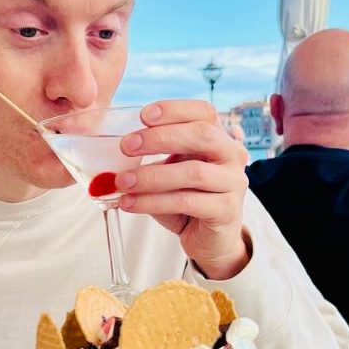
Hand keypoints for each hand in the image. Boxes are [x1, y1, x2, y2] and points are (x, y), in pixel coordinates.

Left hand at [115, 101, 251, 279]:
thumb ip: (154, 155)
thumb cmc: (187, 197)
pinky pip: (187, 202)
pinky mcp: (227, 211)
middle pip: (202, 135)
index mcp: (219, 137)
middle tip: (126, 146)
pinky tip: (130, 203)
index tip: (143, 115)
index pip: (203, 112)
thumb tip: (114, 148)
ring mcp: (234, 183)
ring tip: (122, 182)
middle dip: (160, 137)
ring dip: (151, 176)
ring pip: (193, 172)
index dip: (175, 110)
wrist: (210, 238)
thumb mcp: (171, 169)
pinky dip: (153, 202)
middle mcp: (232, 156)